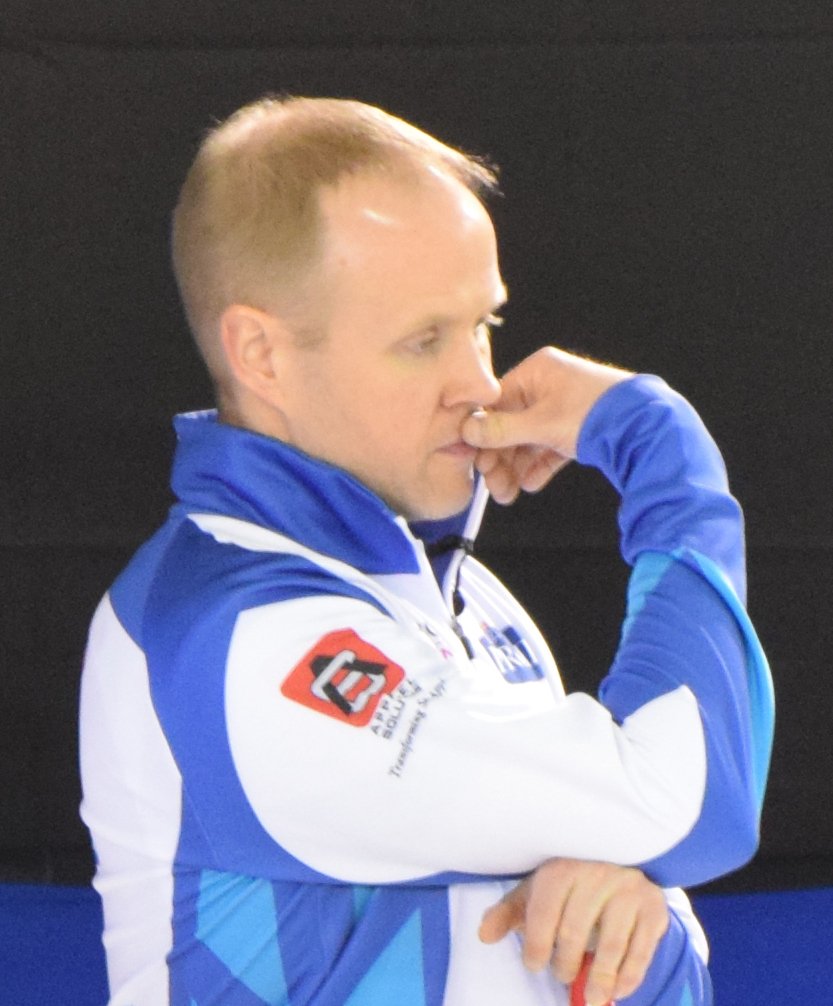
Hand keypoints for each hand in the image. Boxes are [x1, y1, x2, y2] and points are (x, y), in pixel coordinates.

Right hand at [461, 347, 630, 503]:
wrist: (646, 426)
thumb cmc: (595, 412)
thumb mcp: (541, 423)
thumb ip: (502, 430)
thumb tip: (469, 431)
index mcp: (538, 371)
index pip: (497, 402)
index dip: (484, 433)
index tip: (475, 459)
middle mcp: (549, 386)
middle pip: (512, 424)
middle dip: (501, 458)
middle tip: (494, 485)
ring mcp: (563, 407)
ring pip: (529, 440)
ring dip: (516, 467)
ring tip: (510, 493)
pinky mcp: (576, 428)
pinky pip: (549, 448)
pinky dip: (539, 466)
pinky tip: (530, 484)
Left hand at [478, 858, 668, 1005]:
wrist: (622, 859)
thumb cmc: (570, 882)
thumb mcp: (537, 889)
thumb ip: (509, 912)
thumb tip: (483, 934)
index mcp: (562, 868)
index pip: (543, 913)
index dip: (535, 946)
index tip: (534, 963)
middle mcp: (596, 874)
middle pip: (574, 932)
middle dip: (564, 964)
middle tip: (561, 975)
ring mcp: (628, 890)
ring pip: (610, 945)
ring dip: (598, 981)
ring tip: (589, 1001)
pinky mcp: (653, 907)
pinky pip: (641, 951)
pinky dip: (628, 978)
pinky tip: (616, 992)